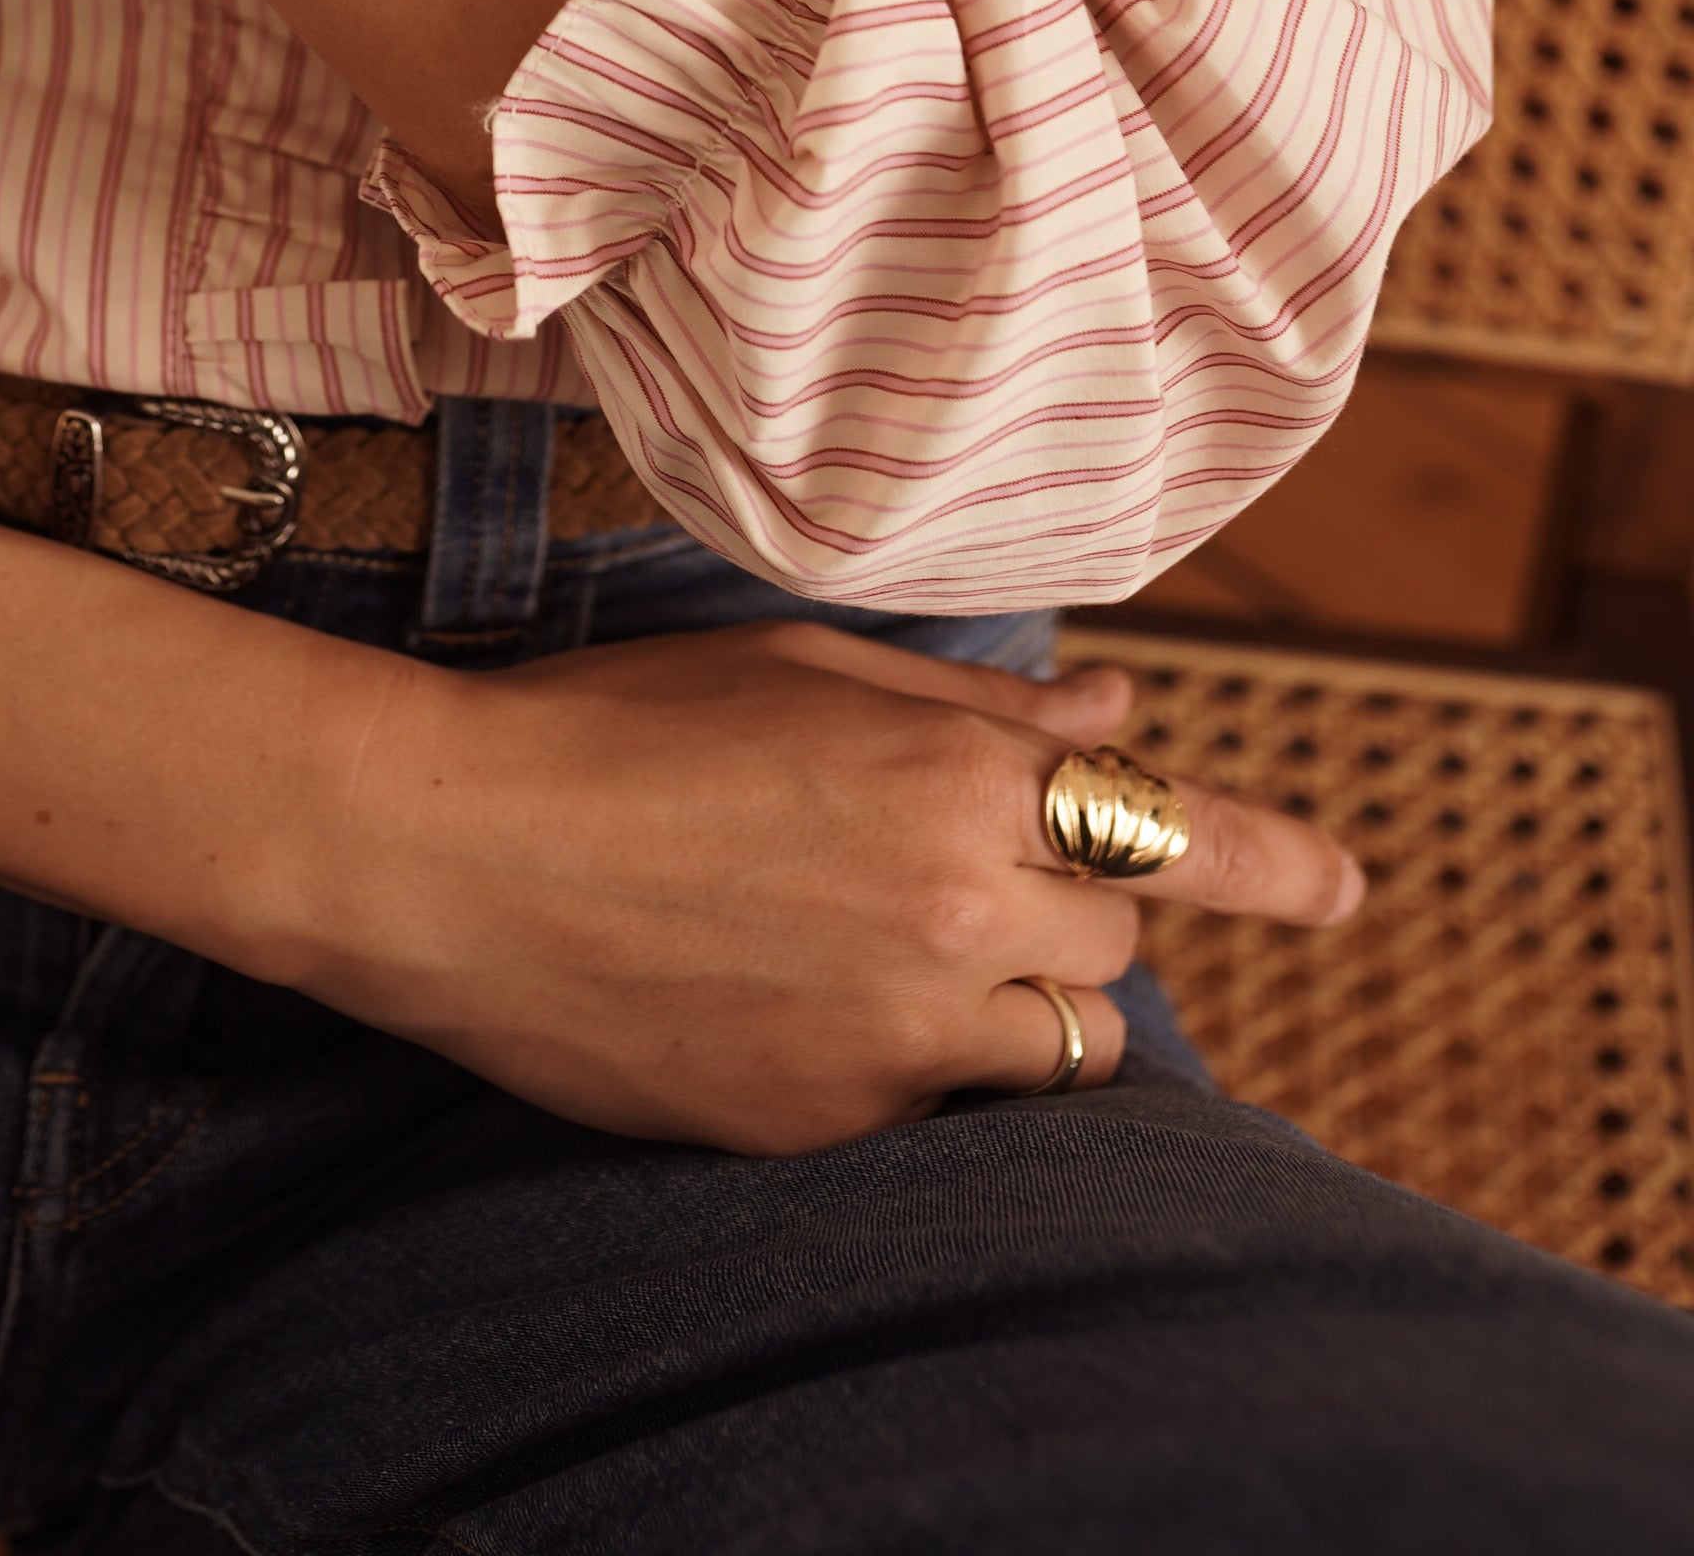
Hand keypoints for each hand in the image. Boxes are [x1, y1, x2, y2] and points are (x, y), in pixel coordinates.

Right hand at [292, 621, 1360, 1152]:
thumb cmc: (615, 726)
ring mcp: (889, 1039)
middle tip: (954, 863)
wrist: (451, 854)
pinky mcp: (823, 1126)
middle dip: (1070, 904)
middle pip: (1112, 944)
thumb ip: (978, 708)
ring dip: (1021, 1000)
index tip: (1348, 888)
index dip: (1274, 862)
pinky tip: (798, 990)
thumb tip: (1117, 710)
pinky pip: (932, 1106)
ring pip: (1052, 1050)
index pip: (1165, 832)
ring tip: (908, 945)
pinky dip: (912, 1054)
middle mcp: (948, 915)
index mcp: (950, 780)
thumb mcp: (804, 672)